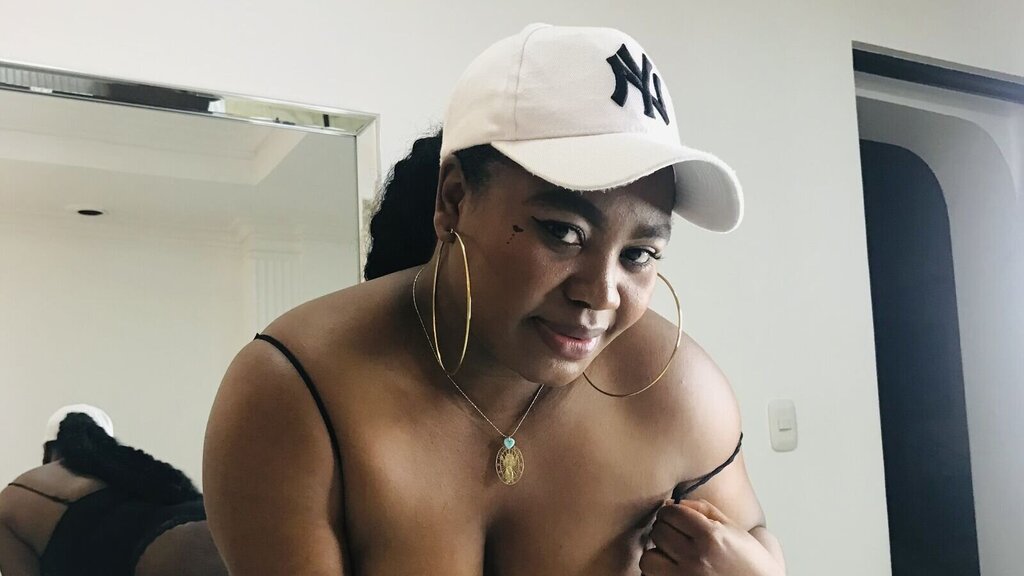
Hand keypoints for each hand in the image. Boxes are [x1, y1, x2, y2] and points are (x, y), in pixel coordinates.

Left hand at [639, 499, 783, 575]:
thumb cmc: (750, 563)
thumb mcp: (733, 528)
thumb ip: (703, 510)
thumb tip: (674, 502)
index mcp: (711, 536)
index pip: (670, 513)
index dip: (670, 512)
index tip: (675, 517)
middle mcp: (696, 557)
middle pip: (658, 532)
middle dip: (665, 531)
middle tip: (676, 536)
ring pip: (648, 559)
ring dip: (657, 555)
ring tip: (672, 555)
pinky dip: (658, 572)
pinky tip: (673, 569)